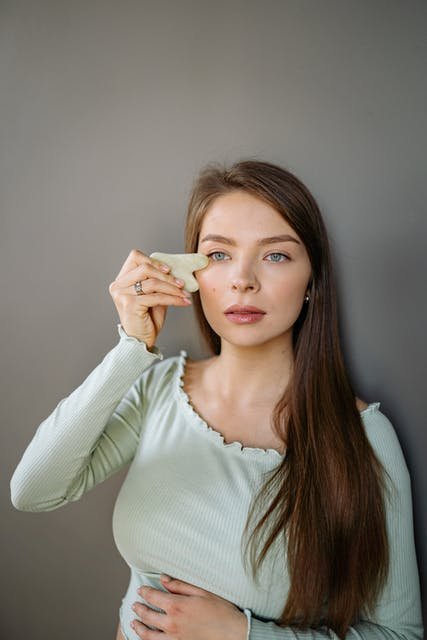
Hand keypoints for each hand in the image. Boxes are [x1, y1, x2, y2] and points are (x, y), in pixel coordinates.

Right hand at [109, 249, 191, 348]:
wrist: (140, 341)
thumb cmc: (146, 319)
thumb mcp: (152, 296)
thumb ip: (157, 282)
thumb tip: (175, 271)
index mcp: (121, 280)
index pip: (135, 257)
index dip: (153, 261)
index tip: (168, 269)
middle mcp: (118, 285)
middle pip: (145, 268)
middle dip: (166, 275)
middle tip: (181, 283)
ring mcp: (122, 295)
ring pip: (153, 283)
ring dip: (173, 288)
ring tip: (184, 293)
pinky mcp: (130, 304)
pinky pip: (157, 297)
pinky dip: (174, 299)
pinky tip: (183, 302)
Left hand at [130, 574, 247, 639]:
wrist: (233, 634)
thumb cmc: (220, 612)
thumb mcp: (201, 592)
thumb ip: (180, 585)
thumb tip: (164, 579)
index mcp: (177, 605)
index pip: (153, 596)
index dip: (145, 592)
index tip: (141, 590)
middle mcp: (172, 623)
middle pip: (147, 616)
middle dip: (139, 609)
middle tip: (135, 605)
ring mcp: (174, 638)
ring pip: (148, 635)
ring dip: (139, 628)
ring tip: (134, 623)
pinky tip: (147, 639)